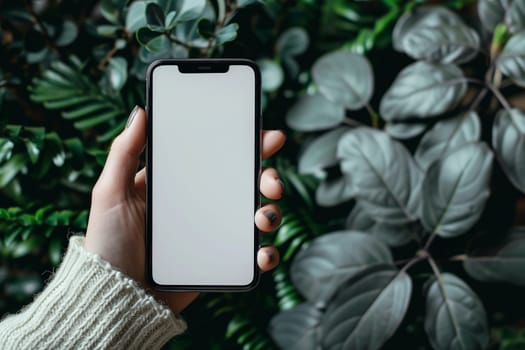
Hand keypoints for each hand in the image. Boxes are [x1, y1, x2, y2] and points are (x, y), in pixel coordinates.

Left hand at [85, 106, 284, 313]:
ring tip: (263, 218)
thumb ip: (124, 152)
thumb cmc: (108, 245)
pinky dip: (267, 253)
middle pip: (245, 184)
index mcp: (180, 184)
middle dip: (268, 177)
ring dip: (271, 212)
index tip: (266, 136)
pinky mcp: (221, 261)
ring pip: (255, 215)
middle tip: (271, 182)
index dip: (245, 145)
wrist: (117, 299)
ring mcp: (214, 233)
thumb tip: (141, 112)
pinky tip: (262, 254)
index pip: (218, 157)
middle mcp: (202, 205)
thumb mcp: (110, 192)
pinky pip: (252, 254)